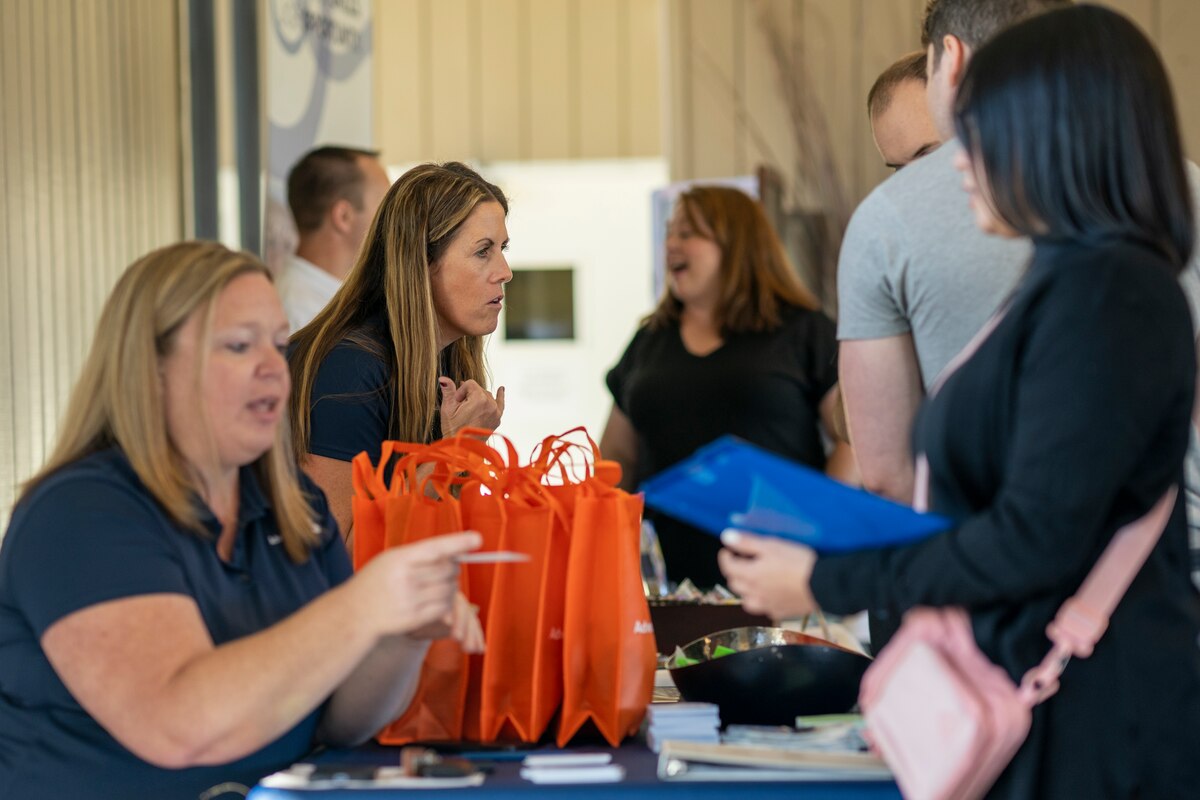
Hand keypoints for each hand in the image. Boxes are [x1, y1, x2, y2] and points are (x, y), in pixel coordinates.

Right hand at [354, 532, 480, 636]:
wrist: (355, 612)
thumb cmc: (377, 580)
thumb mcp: (391, 559)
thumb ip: (419, 554)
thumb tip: (455, 553)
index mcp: (399, 559)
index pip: (434, 548)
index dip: (458, 543)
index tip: (478, 539)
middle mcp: (406, 580)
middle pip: (448, 569)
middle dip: (453, 566)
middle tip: (447, 566)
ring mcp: (411, 600)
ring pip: (450, 589)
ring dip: (451, 584)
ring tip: (438, 582)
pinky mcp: (416, 618)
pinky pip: (445, 606)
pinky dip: (447, 600)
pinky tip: (436, 597)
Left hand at [408, 591, 485, 653]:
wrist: (414, 621)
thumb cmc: (409, 618)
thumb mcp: (410, 618)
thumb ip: (417, 620)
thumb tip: (421, 625)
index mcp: (438, 592)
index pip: (445, 599)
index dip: (446, 609)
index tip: (447, 622)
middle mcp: (452, 596)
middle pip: (461, 608)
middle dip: (461, 624)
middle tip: (458, 639)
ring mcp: (461, 606)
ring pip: (470, 619)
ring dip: (473, 635)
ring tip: (473, 650)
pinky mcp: (466, 618)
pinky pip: (474, 627)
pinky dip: (478, 638)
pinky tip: (481, 649)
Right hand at [439, 378, 504, 436]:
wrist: (463, 448)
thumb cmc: (454, 430)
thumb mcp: (448, 408)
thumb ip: (448, 390)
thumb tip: (443, 378)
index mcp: (479, 398)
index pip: (469, 384)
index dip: (460, 391)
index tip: (456, 402)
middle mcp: (490, 404)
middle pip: (478, 389)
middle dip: (469, 395)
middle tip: (461, 407)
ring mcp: (496, 411)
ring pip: (487, 395)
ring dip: (479, 398)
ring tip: (470, 408)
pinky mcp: (497, 418)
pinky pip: (500, 403)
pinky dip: (500, 396)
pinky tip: (501, 389)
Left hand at [717, 530, 818, 619]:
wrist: (824, 585)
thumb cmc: (797, 562)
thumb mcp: (771, 545)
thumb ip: (747, 542)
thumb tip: (726, 537)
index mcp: (750, 575)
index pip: (728, 567)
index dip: (725, 557)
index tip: (728, 549)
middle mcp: (755, 593)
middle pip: (735, 584)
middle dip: (734, 572)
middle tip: (742, 561)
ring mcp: (767, 605)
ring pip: (747, 601)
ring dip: (745, 590)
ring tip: (753, 580)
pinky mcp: (781, 612)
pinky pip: (764, 608)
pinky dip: (762, 600)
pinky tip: (770, 592)